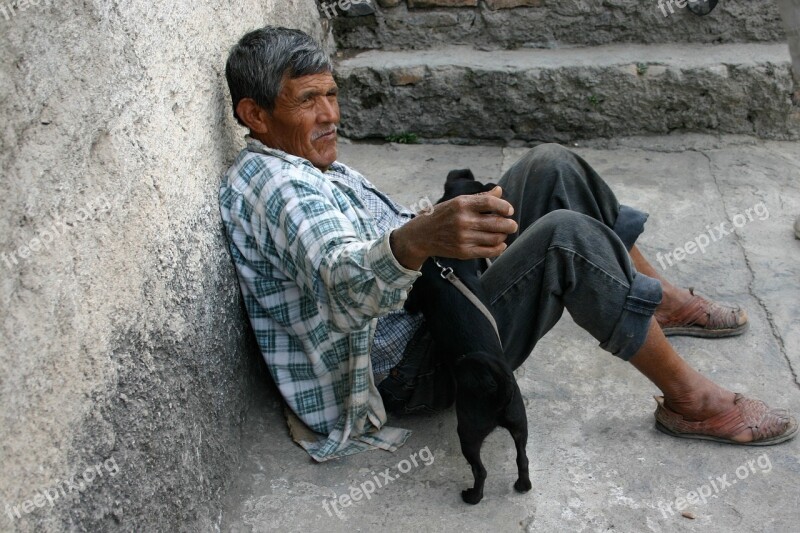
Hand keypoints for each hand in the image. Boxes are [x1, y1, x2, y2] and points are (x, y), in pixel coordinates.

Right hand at [391, 186, 517, 269]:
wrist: (421, 236)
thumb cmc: (442, 215)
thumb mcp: (457, 202)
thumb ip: (480, 198)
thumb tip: (500, 191)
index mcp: (461, 204)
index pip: (490, 202)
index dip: (504, 206)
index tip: (509, 210)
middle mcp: (463, 221)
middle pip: (497, 223)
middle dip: (510, 224)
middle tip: (512, 224)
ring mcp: (463, 238)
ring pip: (495, 238)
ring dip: (504, 236)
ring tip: (503, 233)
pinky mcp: (463, 252)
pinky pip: (488, 252)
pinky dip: (499, 248)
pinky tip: (500, 244)